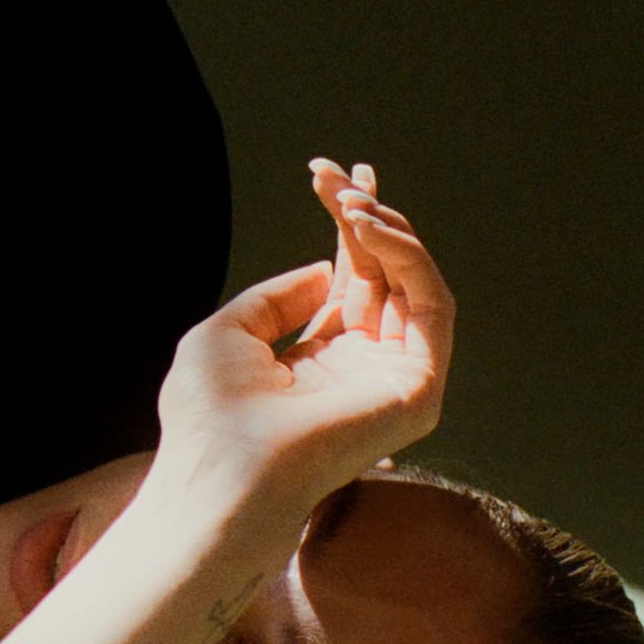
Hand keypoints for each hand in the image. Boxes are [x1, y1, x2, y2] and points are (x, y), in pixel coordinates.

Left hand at [154, 159, 454, 516]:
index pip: (349, 281)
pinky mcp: (419, 387)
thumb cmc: (211, 413)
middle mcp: (363, 367)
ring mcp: (395, 378)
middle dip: (366, 216)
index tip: (326, 175)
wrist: (223, 471)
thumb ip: (277, 299)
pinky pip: (432, 306)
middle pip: (384, 274)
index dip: (344, 226)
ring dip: (386, 230)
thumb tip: (324, 270)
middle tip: (341, 173)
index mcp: (320, 361)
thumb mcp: (230, 333)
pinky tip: (367, 228)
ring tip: (349, 200)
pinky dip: (407, 257)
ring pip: (415, 283)